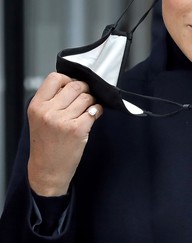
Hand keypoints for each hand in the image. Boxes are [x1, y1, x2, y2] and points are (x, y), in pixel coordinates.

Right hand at [27, 72, 102, 195]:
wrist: (47, 169)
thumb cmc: (46, 143)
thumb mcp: (39, 118)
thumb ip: (52, 100)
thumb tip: (74, 82)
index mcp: (37, 106)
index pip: (55, 78)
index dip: (68, 79)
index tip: (72, 87)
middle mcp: (48, 111)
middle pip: (76, 85)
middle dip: (84, 90)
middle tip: (84, 99)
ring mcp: (63, 120)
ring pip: (87, 97)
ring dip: (91, 102)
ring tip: (86, 111)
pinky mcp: (77, 129)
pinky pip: (95, 110)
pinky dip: (97, 111)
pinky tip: (92, 117)